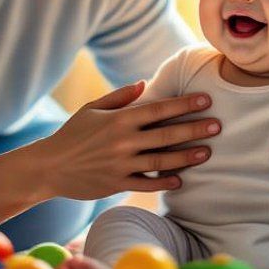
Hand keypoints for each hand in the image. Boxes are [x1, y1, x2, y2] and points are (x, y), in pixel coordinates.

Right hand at [34, 81, 220, 200]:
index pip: (158, 109)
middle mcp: (122, 141)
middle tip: (218, 125)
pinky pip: (146, 183)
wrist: (49, 166)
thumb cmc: (72, 134)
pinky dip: (164, 182)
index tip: (206, 100)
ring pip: (161, 161)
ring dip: (186, 157)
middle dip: (194, 129)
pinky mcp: (116, 184)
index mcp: (118, 119)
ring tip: (207, 152)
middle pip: (165, 135)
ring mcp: (120, 164)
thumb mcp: (92, 108)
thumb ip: (120, 96)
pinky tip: (181, 180)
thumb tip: (145, 84)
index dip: (184, 104)